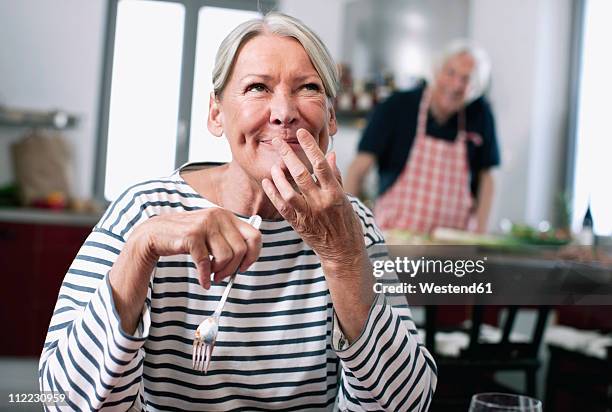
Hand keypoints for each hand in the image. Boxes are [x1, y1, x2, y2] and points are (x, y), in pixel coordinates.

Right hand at [110, 208, 260, 333]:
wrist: (155, 233)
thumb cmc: (186, 237)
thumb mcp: (211, 233)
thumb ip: (228, 240)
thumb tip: (246, 262)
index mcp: (227, 215)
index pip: (254, 236)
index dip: (253, 255)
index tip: (244, 267)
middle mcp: (218, 216)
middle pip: (241, 250)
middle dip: (233, 269)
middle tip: (222, 276)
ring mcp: (205, 224)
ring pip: (226, 257)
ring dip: (220, 272)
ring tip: (211, 275)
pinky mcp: (192, 236)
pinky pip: (206, 263)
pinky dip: (205, 276)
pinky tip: (203, 281)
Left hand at [261, 129, 366, 271]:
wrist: (343, 252)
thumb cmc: (347, 223)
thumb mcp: (346, 198)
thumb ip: (335, 176)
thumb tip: (330, 155)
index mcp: (335, 194)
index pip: (321, 165)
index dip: (311, 147)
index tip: (302, 133)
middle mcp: (321, 203)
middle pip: (301, 175)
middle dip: (288, 156)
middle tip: (278, 141)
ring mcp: (308, 214)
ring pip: (289, 191)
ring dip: (279, 176)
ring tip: (274, 165)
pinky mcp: (298, 224)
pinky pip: (282, 207)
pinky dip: (273, 193)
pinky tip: (268, 181)